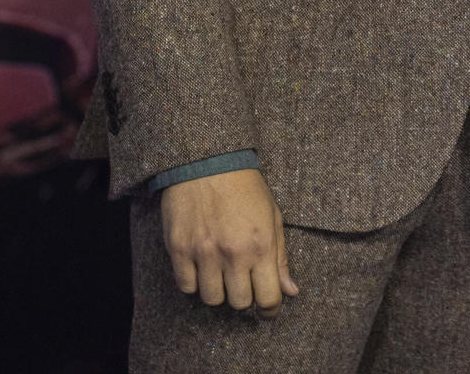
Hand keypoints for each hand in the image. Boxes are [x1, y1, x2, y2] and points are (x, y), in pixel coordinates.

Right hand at [160, 167, 298, 313]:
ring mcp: (204, 252)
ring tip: (220, 271)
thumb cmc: (244, 186)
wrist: (207, 159)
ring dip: (218, 290)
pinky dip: (194, 282)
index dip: (271, 309)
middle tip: (242, 280)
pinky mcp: (179, 249)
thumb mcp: (271, 215)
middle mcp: (233, 253)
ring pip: (212, 299)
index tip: (267, 309)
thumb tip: (290, 291)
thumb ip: (280, 256)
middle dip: (244, 296)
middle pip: (240, 303)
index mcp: (261, 245)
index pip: (269, 298)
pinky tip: (200, 266)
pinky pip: (186, 287)